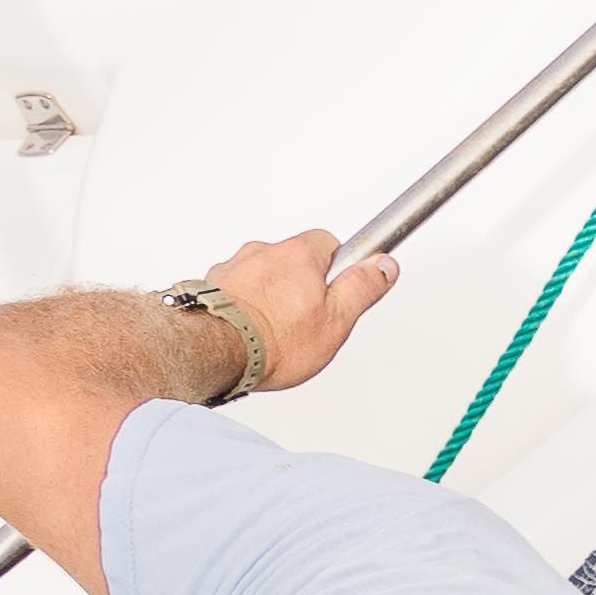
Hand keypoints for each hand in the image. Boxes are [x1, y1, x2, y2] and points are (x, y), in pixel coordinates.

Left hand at [200, 228, 400, 389]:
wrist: (214, 352)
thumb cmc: (273, 340)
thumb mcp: (336, 319)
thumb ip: (362, 287)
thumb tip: (383, 265)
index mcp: (297, 254)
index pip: (328, 243)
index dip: (339, 267)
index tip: (340, 288)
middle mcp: (262, 252)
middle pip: (294, 260)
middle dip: (302, 284)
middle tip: (309, 318)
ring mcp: (233, 268)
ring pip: (263, 275)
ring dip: (271, 295)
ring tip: (276, 330)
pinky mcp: (211, 285)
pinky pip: (237, 289)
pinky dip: (245, 304)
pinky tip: (251, 330)